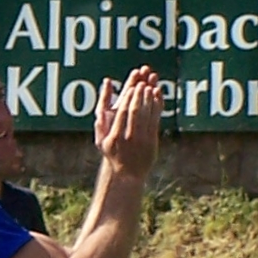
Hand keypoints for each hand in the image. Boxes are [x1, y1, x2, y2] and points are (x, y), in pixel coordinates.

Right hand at [95, 64, 161, 182]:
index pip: (122, 114)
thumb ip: (100, 125)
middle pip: (135, 112)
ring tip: (150, 87)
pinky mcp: (152, 140)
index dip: (128, 99)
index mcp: (114, 137)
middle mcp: (128, 138)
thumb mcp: (101, 142)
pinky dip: (157, 108)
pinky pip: (155, 120)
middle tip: (141, 84)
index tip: (131, 88)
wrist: (128, 173)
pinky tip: (156, 98)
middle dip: (139, 97)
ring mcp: (141, 139)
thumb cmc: (113, 154)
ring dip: (149, 100)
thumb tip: (100, 112)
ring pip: (146, 115)